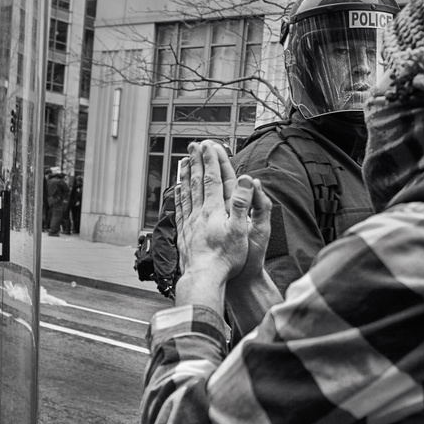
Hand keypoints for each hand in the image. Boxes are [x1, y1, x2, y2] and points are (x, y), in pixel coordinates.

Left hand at [175, 140, 270, 285]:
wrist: (203, 278)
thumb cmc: (225, 259)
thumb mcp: (241, 230)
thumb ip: (243, 203)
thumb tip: (246, 178)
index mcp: (214, 211)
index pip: (213, 179)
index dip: (212, 161)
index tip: (210, 145)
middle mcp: (199, 213)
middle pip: (196, 182)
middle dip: (196, 162)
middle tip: (194, 146)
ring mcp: (189, 223)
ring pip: (186, 194)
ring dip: (185, 175)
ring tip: (184, 162)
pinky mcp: (183, 234)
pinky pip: (180, 209)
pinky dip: (178, 196)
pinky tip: (177, 192)